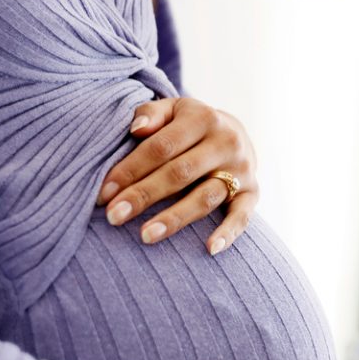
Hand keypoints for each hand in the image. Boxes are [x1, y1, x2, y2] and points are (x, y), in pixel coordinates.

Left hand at [98, 97, 258, 254]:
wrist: (237, 134)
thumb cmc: (191, 125)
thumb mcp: (173, 110)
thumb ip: (151, 114)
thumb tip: (135, 129)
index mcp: (203, 119)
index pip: (161, 146)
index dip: (131, 169)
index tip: (104, 193)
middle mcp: (226, 143)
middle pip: (179, 173)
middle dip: (144, 195)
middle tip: (114, 216)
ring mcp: (242, 170)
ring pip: (205, 197)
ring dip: (175, 218)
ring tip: (145, 236)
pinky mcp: (253, 192)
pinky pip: (243, 215)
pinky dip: (229, 233)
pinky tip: (210, 249)